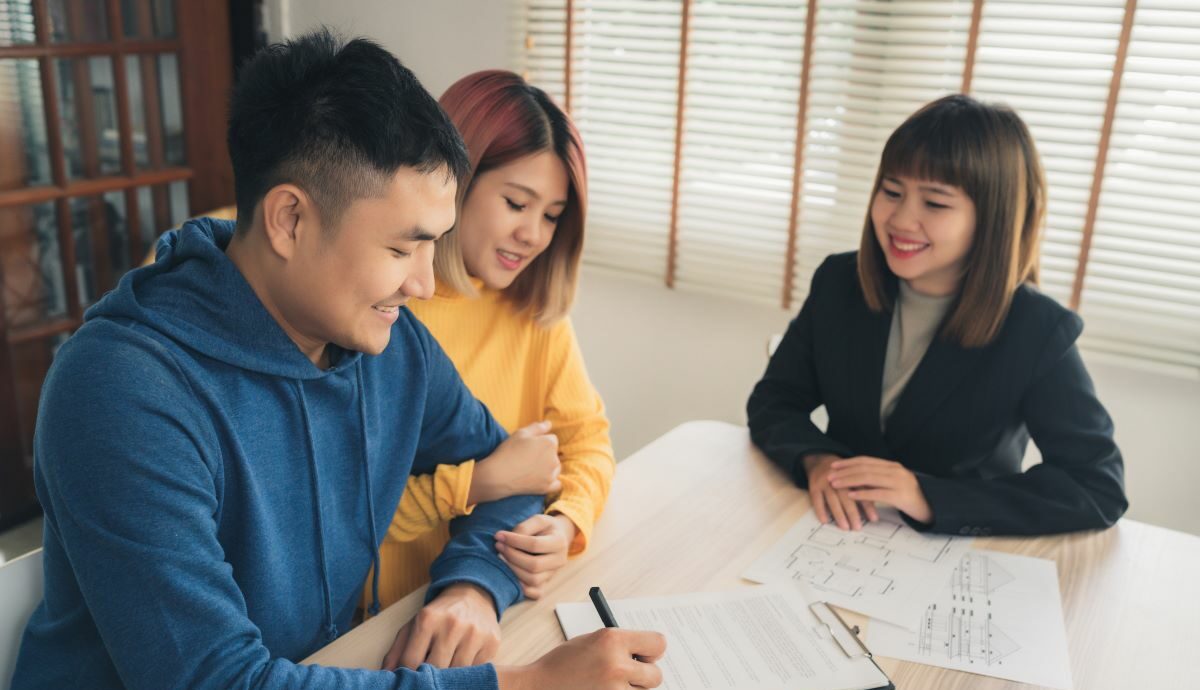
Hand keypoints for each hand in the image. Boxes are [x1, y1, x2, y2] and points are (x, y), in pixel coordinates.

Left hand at [381, 583, 500, 670]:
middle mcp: (452, 624)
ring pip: (458, 672)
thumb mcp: (414, 625)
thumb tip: (386, 675)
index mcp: (428, 618)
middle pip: (435, 669)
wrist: (473, 594)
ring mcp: (474, 633)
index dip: (408, 675)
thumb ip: (397, 650)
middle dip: (430, 677)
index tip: (409, 678)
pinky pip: (477, 669)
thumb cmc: (439, 614)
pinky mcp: (492, 641)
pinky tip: (464, 661)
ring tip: (446, 667)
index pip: (411, 661)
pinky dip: (469, 671)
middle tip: (429, 677)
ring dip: (450, 675)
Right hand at [468, 420, 560, 504]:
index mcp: (550, 443)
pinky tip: (540, 480)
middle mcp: (555, 459)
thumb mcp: (521, 433)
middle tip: (526, 458)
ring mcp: (552, 475)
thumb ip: (538, 427)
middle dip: (544, 454)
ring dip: (548, 467)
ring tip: (529, 468)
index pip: (552, 439)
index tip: (527, 447)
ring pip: (555, 468)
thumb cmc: (508, 451)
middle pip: (554, 454)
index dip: (539, 441)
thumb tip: (549, 424)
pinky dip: (550, 482)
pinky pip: (557, 484)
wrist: (497, 476)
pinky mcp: (547, 487)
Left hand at [495, 513, 575, 598]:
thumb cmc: (545, 528)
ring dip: (513, 570)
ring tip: (501, 557)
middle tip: (499, 546)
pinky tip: (510, 575)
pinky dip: (522, 588)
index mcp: (559, 542)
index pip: (534, 545)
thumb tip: (506, 539)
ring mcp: (553, 574)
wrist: (557, 537)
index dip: (514, 541)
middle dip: (512, 556)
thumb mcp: (538, 520)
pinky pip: (536, 593)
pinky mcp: (546, 584)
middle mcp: (559, 561)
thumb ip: (524, 527)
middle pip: (534, 565)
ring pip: (533, 580)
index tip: (499, 536)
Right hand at [496, 627, 666, 689]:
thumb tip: (647, 653)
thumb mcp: (591, 641)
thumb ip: (619, 644)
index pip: (658, 643)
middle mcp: (616, 664)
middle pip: (656, 675)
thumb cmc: (563, 664)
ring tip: (607, 684)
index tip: (646, 654)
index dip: (652, 650)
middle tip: (628, 674)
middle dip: (644, 675)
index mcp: (612, 639)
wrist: (539, 686)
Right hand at [804, 453, 878, 530]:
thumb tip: (875, 510)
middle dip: (853, 513)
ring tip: (845, 527)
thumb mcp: (856, 477)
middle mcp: (837, 477)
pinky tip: (825, 520)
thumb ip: (865, 490)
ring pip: (832, 499)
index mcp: (851, 474)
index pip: (861, 491)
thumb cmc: (842, 474)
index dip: (868, 505)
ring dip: (839, 514)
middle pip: (846, 496)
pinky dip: (820, 510)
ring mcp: (824, 482)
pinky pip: (816, 500)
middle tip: (858, 527)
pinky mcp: (813, 486)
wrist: (820, 461)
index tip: (873, 519)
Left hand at [827, 456, 932, 524]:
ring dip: (849, 480)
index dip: (849, 462)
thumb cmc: (908, 496)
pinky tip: (851, 495)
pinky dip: (862, 494)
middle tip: (830, 475)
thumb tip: (856, 476)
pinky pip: (877, 494)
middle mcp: (895, 471)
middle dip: (845, 471)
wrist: (931, 507)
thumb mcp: (893, 482)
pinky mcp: (900, 496)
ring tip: (836, 484)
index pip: (866, 460)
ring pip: (868, 478)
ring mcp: (898, 483)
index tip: (834, 465)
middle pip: (864, 468)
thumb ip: (878, 477)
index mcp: (892, 466)